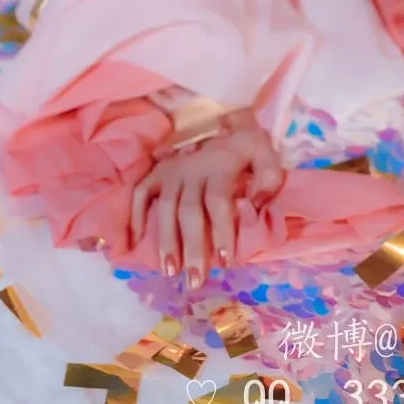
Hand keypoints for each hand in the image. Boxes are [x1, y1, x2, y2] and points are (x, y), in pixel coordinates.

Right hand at [130, 119, 283, 284]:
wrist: (223, 123)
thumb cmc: (245, 148)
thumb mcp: (265, 153)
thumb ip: (269, 175)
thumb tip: (256, 202)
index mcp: (220, 166)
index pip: (218, 201)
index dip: (221, 232)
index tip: (225, 262)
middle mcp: (192, 169)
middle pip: (190, 211)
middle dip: (192, 247)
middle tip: (194, 280)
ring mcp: (172, 171)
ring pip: (166, 208)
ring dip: (166, 240)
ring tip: (169, 271)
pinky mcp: (158, 172)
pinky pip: (141, 192)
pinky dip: (136, 215)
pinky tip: (135, 242)